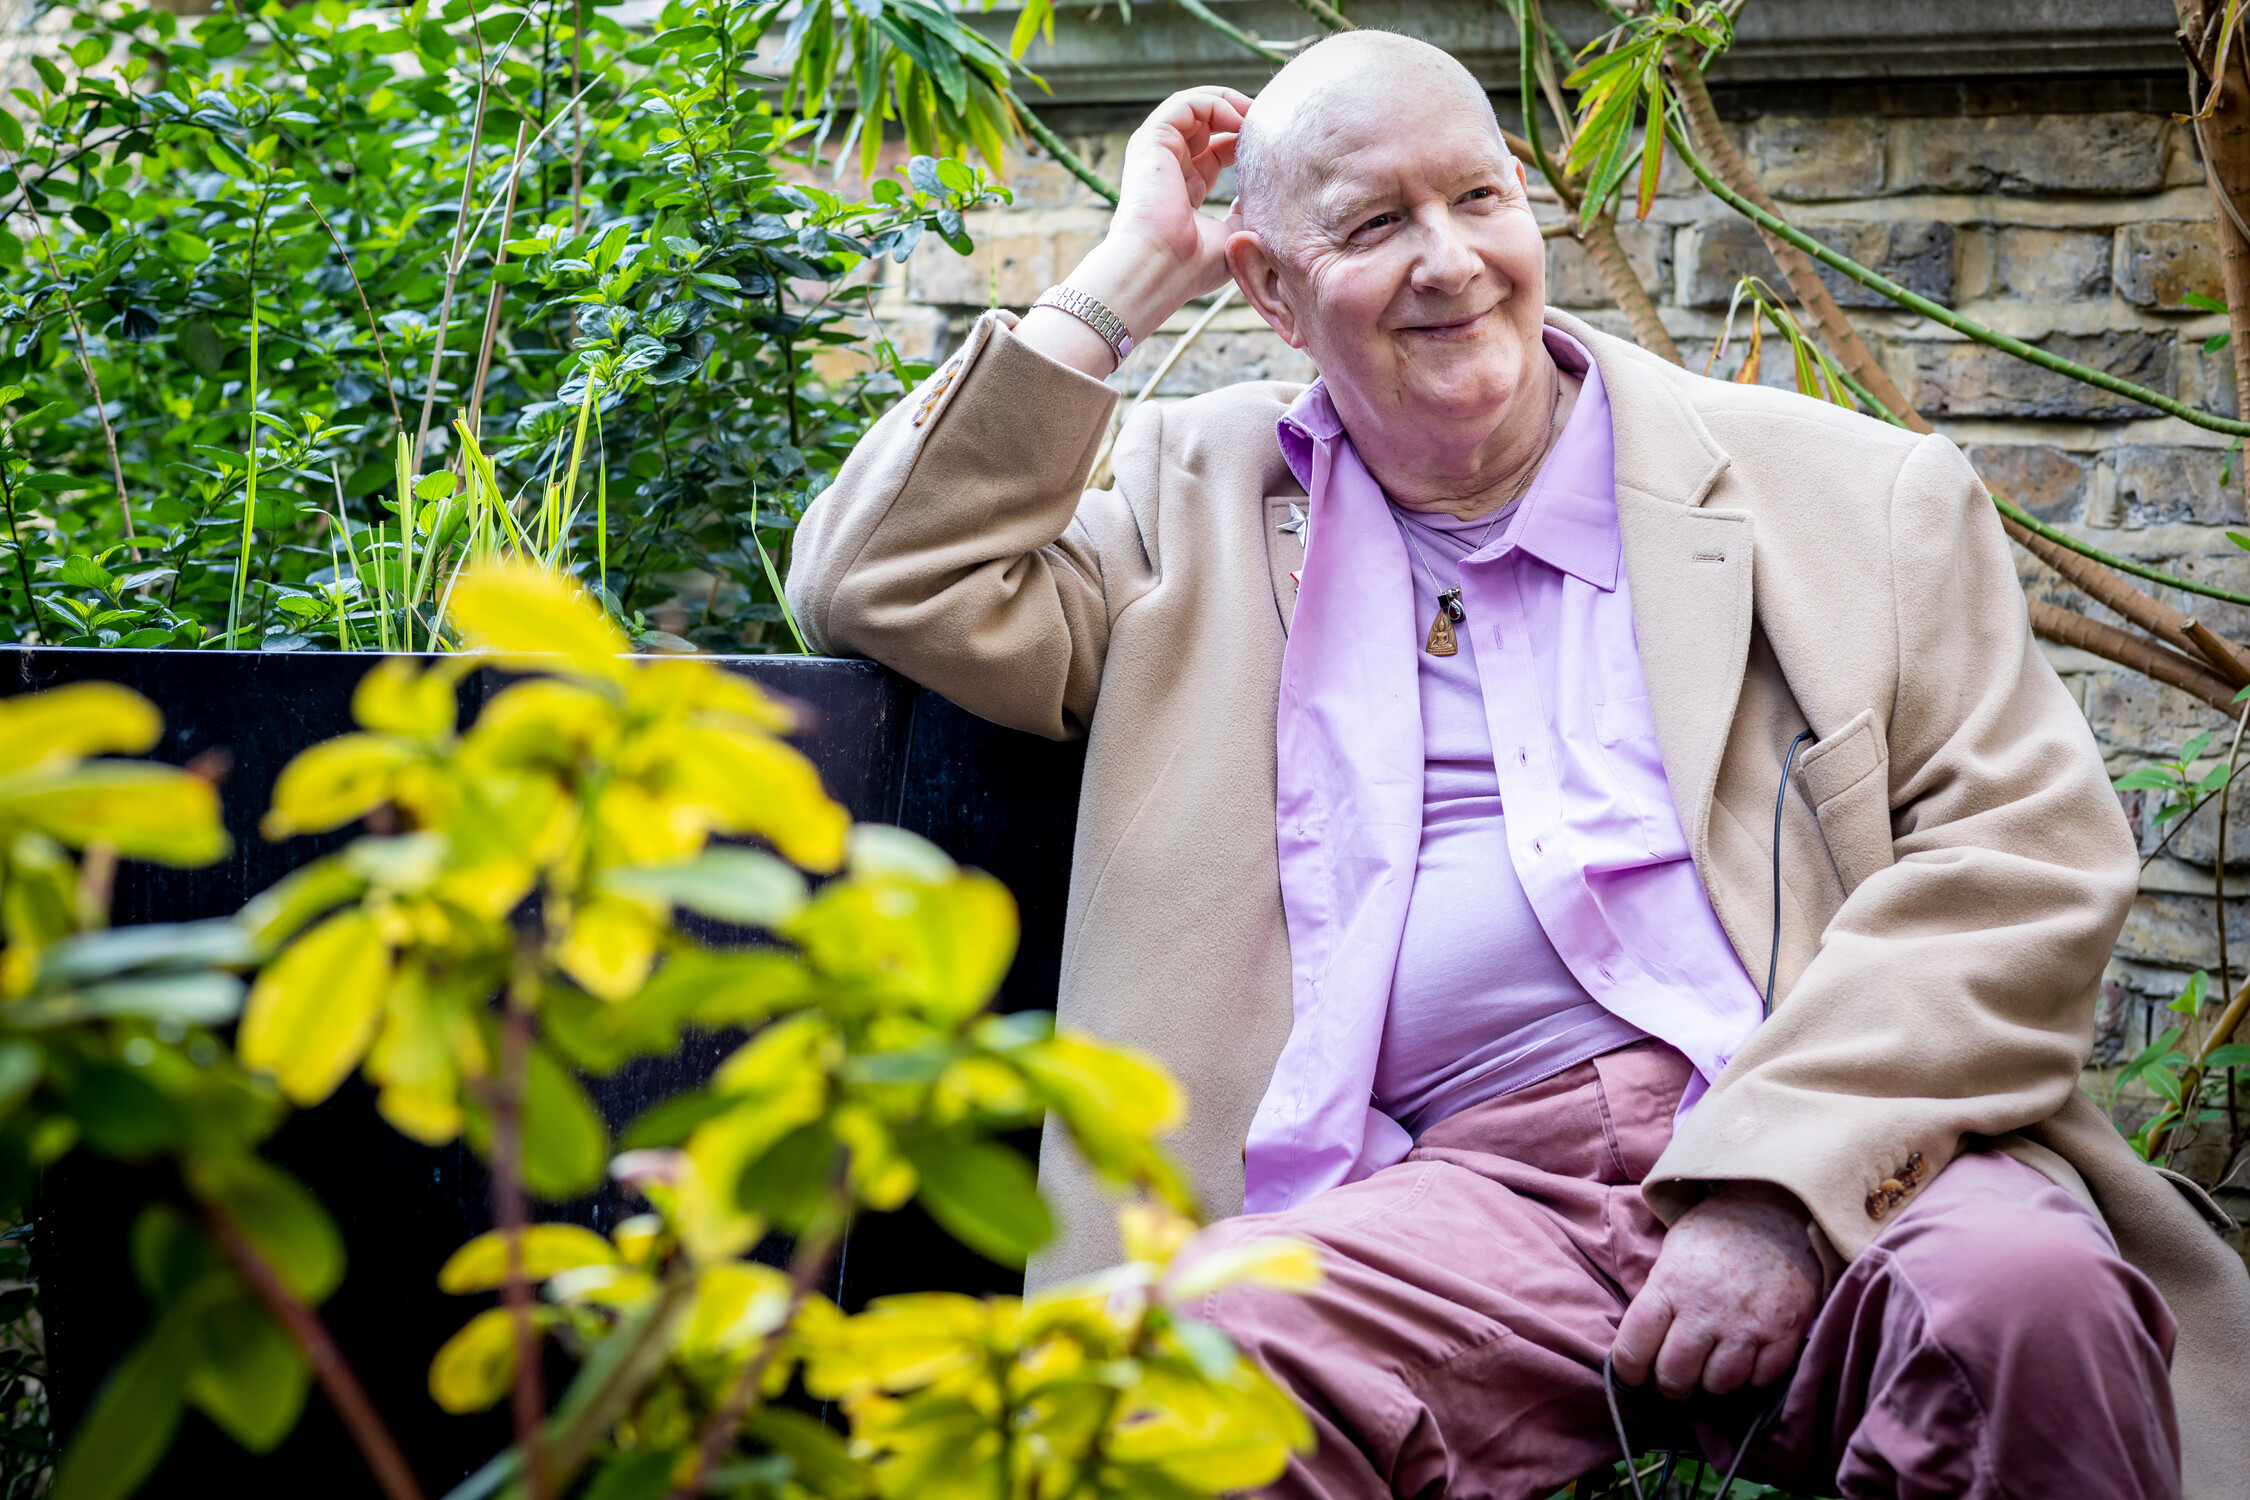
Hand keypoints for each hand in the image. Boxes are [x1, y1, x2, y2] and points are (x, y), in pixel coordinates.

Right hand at [1101, 85, 1252, 311]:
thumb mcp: (1234, 235)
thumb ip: (1250, 212)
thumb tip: (1271, 195)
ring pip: (1194, 106)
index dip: (1246, 141)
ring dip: (1229, 103)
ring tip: (1256, 115)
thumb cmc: (1192, 265)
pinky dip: (1213, 103)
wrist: (1159, 269)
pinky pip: (1184, 104)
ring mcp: (1158, 152)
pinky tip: (1237, 120)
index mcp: (1186, 188)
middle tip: (1270, 121)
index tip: (1275, 144)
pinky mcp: (1152, 141)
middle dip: (1240, 114)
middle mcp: (1170, 166)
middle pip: (1207, 122)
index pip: (1218, 149)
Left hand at [1611, 1183, 1822, 1399]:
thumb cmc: (1717, 1232)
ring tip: (1712, 1367)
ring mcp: (1746, 1325)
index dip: (1629, 1371)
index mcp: (1669, 1287)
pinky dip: (1752, 1378)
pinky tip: (1746, 1360)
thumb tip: (1643, 1346)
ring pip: (1719, 1385)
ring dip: (1712, 1384)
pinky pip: (1761, 1380)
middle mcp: (1704, 1311)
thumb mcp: (1672, 1254)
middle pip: (1675, 1377)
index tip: (1634, 1375)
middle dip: (1670, 1385)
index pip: (1633, 1349)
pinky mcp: (1783, 1333)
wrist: (1777, 1208)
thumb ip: (1659, 1299)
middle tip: (1675, 1378)